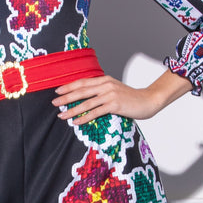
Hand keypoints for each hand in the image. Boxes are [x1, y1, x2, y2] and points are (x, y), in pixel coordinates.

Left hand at [52, 69, 192, 123]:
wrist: (149, 101)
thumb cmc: (131, 98)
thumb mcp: (115, 90)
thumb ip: (102, 91)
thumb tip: (87, 97)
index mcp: (104, 80)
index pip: (83, 82)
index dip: (69, 86)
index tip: (57, 91)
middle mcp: (106, 85)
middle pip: (81, 91)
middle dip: (66, 97)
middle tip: (53, 103)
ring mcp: (110, 94)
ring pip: (86, 102)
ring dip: (72, 109)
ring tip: (62, 115)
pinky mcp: (115, 105)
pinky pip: (96, 112)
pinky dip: (84, 117)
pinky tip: (76, 122)